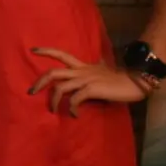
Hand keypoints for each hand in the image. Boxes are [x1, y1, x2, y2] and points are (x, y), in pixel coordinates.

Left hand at [29, 47, 146, 116]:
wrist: (135, 82)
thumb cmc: (119, 78)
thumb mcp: (102, 71)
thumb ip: (91, 71)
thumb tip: (90, 71)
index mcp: (82, 66)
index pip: (61, 54)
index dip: (47, 51)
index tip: (33, 50)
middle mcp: (81, 71)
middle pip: (53, 73)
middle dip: (39, 82)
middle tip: (31, 92)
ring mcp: (85, 80)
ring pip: (60, 88)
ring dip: (54, 100)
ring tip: (53, 110)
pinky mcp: (91, 89)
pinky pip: (75, 100)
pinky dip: (72, 108)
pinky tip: (75, 115)